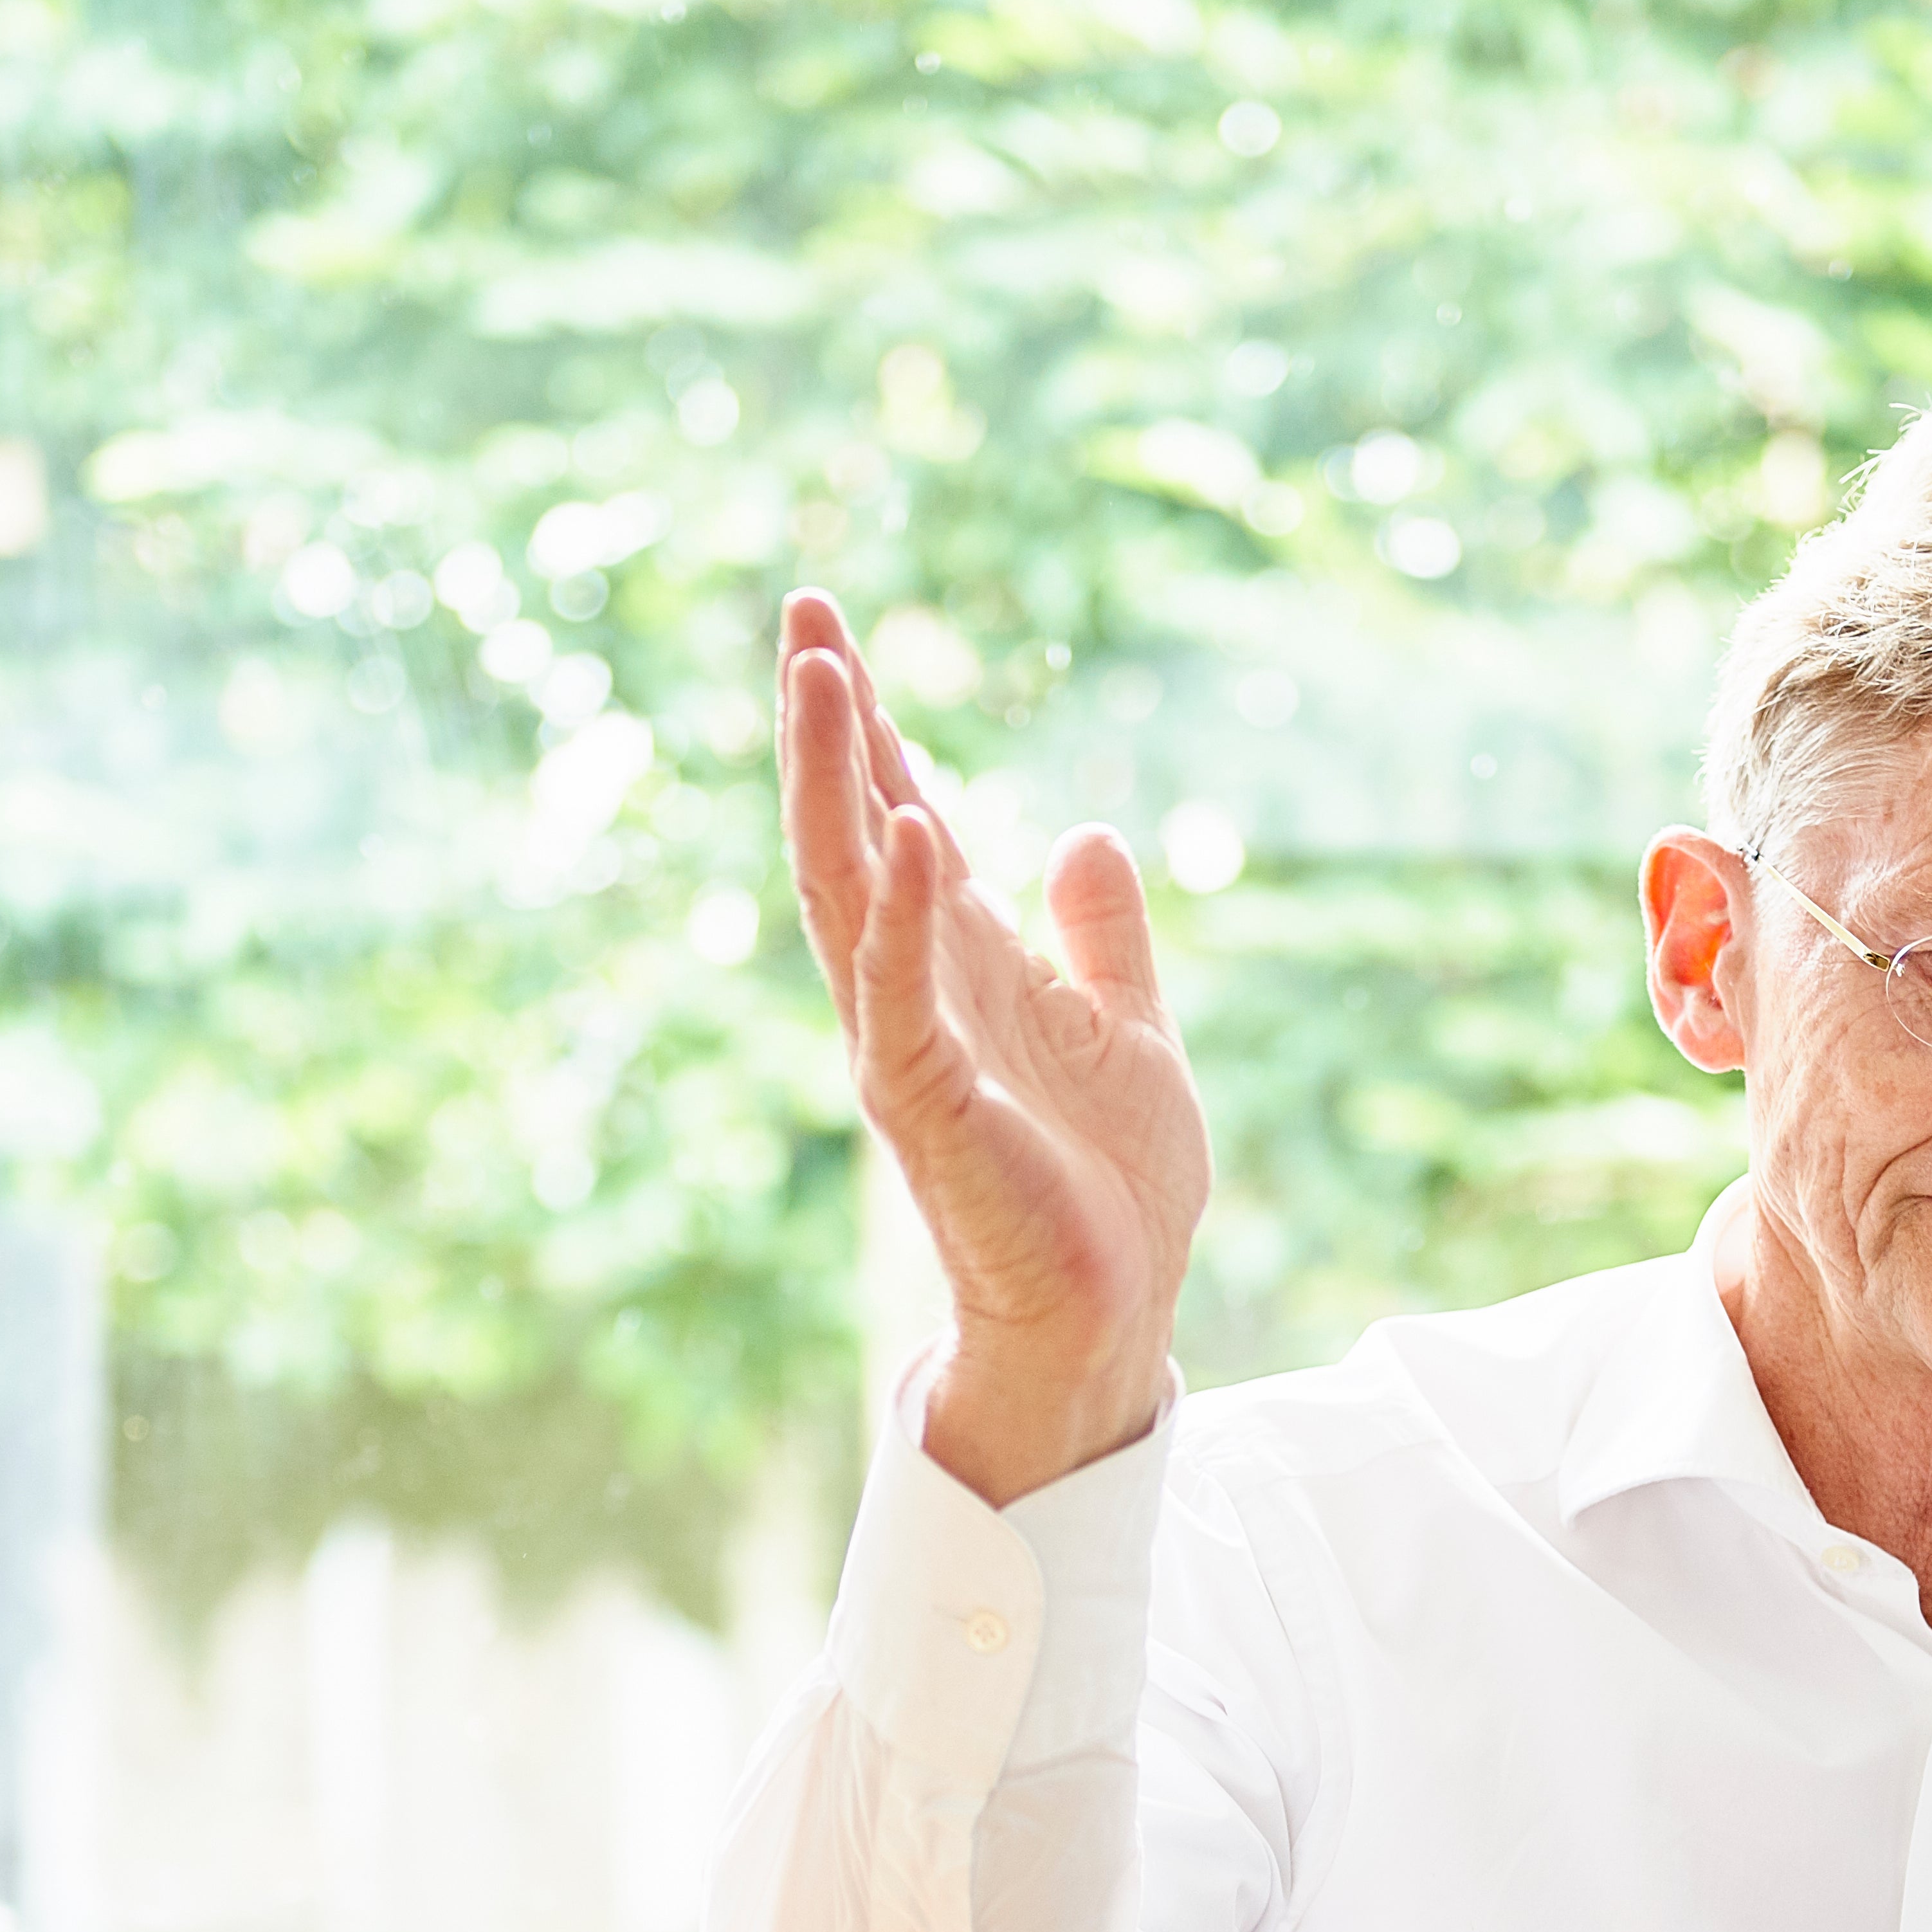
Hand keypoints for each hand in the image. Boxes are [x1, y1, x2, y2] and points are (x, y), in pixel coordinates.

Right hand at [778, 591, 1209, 1504]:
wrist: (1112, 1318)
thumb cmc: (1111, 1193)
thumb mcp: (1130, 1029)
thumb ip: (1101, 937)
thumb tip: (1081, 835)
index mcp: (962, 968)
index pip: (899, 822)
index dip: (870, 732)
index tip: (835, 637)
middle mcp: (915, 993)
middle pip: (850, 833)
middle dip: (825, 724)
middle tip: (801, 614)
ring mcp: (910, 1044)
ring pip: (847, 891)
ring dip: (832, 782)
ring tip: (820, 672)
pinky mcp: (927, 1105)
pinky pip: (903, 991)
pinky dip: (905, 910)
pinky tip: (916, 824)